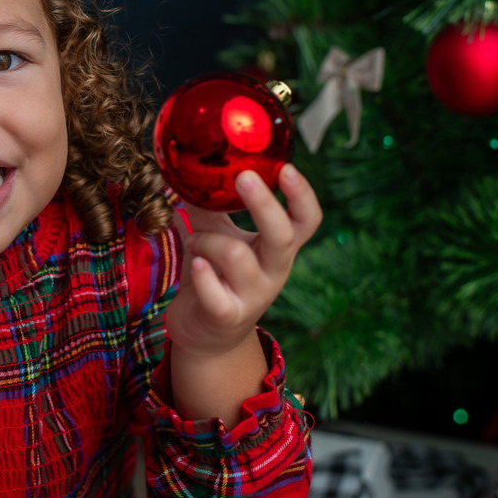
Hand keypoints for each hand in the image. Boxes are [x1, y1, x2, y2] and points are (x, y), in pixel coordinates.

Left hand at [165, 164, 320, 359]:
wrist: (206, 333)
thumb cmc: (216, 274)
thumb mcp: (216, 234)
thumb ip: (210, 205)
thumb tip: (190, 164)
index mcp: (277, 248)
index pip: (307, 220)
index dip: (303, 195)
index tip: (286, 167)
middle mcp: (273, 271)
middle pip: (284, 236)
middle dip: (264, 204)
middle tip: (243, 177)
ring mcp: (252, 296)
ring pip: (237, 256)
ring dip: (207, 240)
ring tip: (193, 242)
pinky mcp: (226, 316)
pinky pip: (216, 293)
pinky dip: (202, 274)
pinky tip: (195, 266)